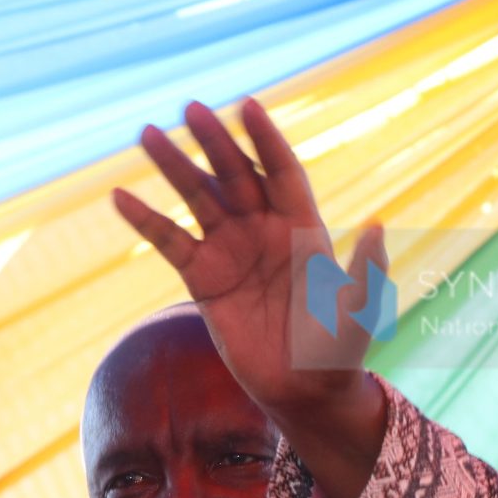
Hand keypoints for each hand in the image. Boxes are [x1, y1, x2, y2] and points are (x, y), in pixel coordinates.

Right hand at [112, 98, 388, 497]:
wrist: (305, 391)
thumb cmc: (340, 350)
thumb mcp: (360, 310)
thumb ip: (366, 269)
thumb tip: (377, 226)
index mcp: (303, 228)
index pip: (282, 171)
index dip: (265, 140)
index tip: (247, 106)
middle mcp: (264, 231)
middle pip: (236, 174)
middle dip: (215, 142)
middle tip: (191, 109)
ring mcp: (231, 251)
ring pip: (199, 198)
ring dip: (174, 166)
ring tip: (148, 135)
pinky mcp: (204, 279)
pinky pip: (171, 241)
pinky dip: (146, 220)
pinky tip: (120, 196)